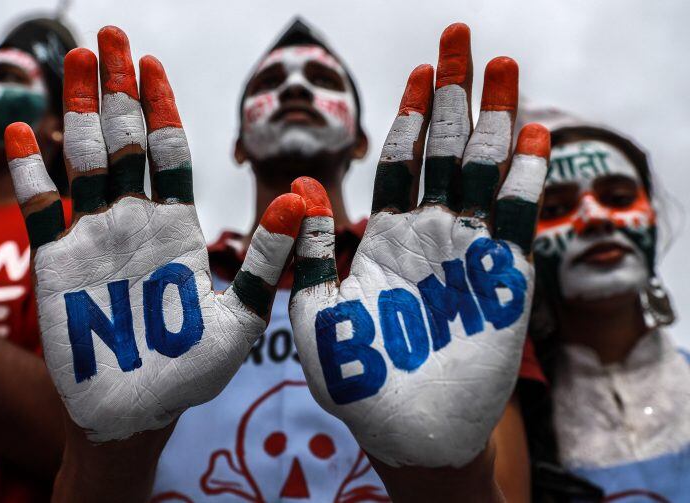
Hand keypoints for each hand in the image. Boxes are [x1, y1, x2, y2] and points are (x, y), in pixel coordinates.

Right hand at [4, 26, 305, 442]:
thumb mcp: (243, 312)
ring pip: (84, 161)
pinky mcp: (58, 264)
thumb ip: (268, 255)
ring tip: (74, 62)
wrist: (142, 411)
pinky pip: (41, 210)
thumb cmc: (196, 370)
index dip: (160, 110)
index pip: (169, 154)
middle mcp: (137, 223)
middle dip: (116, 91)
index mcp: (178, 228)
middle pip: (123, 143)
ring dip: (77, 112)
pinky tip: (22, 133)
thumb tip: (304, 196)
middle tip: (108, 38)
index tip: (153, 67)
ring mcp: (96, 239)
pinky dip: (31, 173)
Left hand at [289, 23, 548, 469]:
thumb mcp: (315, 305)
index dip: (410, 115)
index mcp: (385, 237)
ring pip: (482, 171)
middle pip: (444, 149)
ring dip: (494, 118)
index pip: (400, 161)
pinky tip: (529, 136)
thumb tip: (298, 183)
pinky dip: (522, 180)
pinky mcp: (501, 281)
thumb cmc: (351, 375)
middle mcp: (428, 235)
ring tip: (501, 65)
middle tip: (463, 37)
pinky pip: (512, 221)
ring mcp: (467, 254)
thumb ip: (312, 245)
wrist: (401, 431)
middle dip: (455, 93)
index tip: (419, 70)